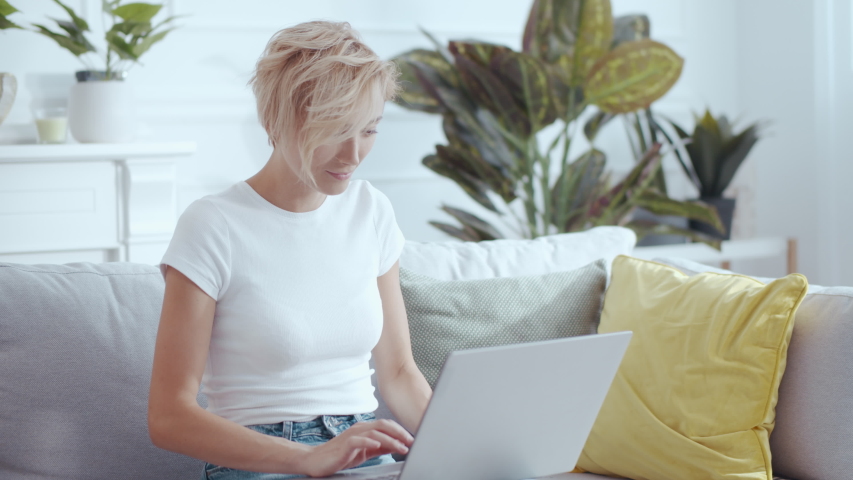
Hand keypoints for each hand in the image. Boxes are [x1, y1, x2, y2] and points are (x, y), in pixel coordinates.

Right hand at [296, 419, 413, 477]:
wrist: (316, 460)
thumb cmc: (339, 456)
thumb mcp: (364, 452)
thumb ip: (379, 448)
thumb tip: (397, 446)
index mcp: (364, 430)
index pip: (386, 426)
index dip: (400, 431)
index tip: (412, 440)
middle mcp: (359, 429)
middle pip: (383, 425)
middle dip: (399, 433)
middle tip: (411, 441)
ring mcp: (351, 435)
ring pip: (374, 432)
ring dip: (390, 440)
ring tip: (401, 447)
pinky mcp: (344, 445)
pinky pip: (358, 440)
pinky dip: (369, 442)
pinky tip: (378, 446)